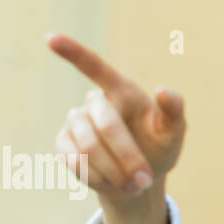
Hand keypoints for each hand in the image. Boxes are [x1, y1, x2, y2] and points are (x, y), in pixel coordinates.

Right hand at [47, 32, 186, 205]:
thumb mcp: (174, 133)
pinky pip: (74, 160)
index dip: (73, 53)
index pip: (95, 68)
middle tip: (144, 179)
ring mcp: (75, 122)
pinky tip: (110, 182)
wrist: (138, 180)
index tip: (50, 38)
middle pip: (104, 124)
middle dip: (127, 154)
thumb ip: (174, 111)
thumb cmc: (159, 148)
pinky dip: (96, 177)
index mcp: (122, 91)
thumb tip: (163, 90)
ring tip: (133, 185)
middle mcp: (94, 103)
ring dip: (113, 170)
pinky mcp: (63, 144)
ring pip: (87, 146)